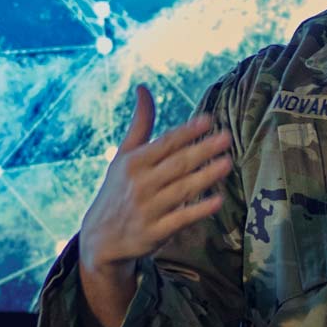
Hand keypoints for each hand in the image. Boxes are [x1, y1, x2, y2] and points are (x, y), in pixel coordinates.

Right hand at [77, 84, 232, 287]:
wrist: (99, 238)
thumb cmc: (117, 190)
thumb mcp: (123, 156)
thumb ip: (140, 124)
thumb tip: (143, 88)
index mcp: (133, 163)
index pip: (165, 144)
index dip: (187, 132)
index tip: (208, 120)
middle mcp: (140, 184)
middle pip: (177, 164)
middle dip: (202, 150)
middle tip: (226, 137)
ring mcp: (148, 209)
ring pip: (182, 190)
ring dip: (205, 176)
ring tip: (228, 163)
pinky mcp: (155, 232)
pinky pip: (181, 219)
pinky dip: (199, 210)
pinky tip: (218, 200)